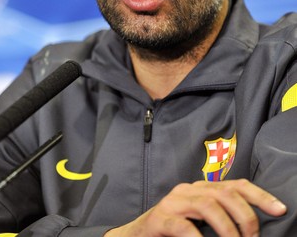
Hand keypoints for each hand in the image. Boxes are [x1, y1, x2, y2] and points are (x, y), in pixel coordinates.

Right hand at [105, 179, 286, 236]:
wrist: (137, 235)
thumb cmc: (174, 230)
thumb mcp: (201, 220)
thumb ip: (221, 216)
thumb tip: (251, 226)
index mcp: (201, 188)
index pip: (235, 185)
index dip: (259, 196)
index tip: (280, 209)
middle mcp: (189, 189)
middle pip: (226, 193)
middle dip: (246, 216)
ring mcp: (173, 202)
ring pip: (208, 205)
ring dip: (228, 228)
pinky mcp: (160, 219)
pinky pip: (183, 226)